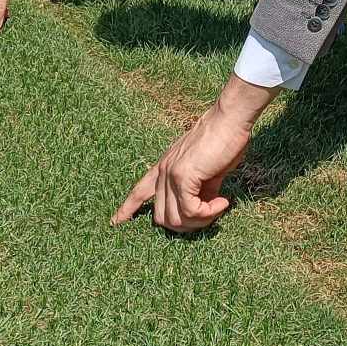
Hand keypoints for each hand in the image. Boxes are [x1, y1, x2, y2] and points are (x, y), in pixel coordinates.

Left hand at [113, 94, 257, 232]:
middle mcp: (163, 171)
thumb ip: (201, 188)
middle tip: (209, 216)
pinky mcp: (183, 176)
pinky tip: (223, 202)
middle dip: (186, 225)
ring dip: (200, 221)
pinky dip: (208, 213)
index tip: (116, 222)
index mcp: (165, 167)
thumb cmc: (224, 140)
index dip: (127, 209)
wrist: (230, 120)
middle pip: (161, 218)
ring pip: (175, 219)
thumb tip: (206, 206)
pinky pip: (191, 211)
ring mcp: (170, 174)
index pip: (139, 192)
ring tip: (218, 208)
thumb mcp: (207, 169)